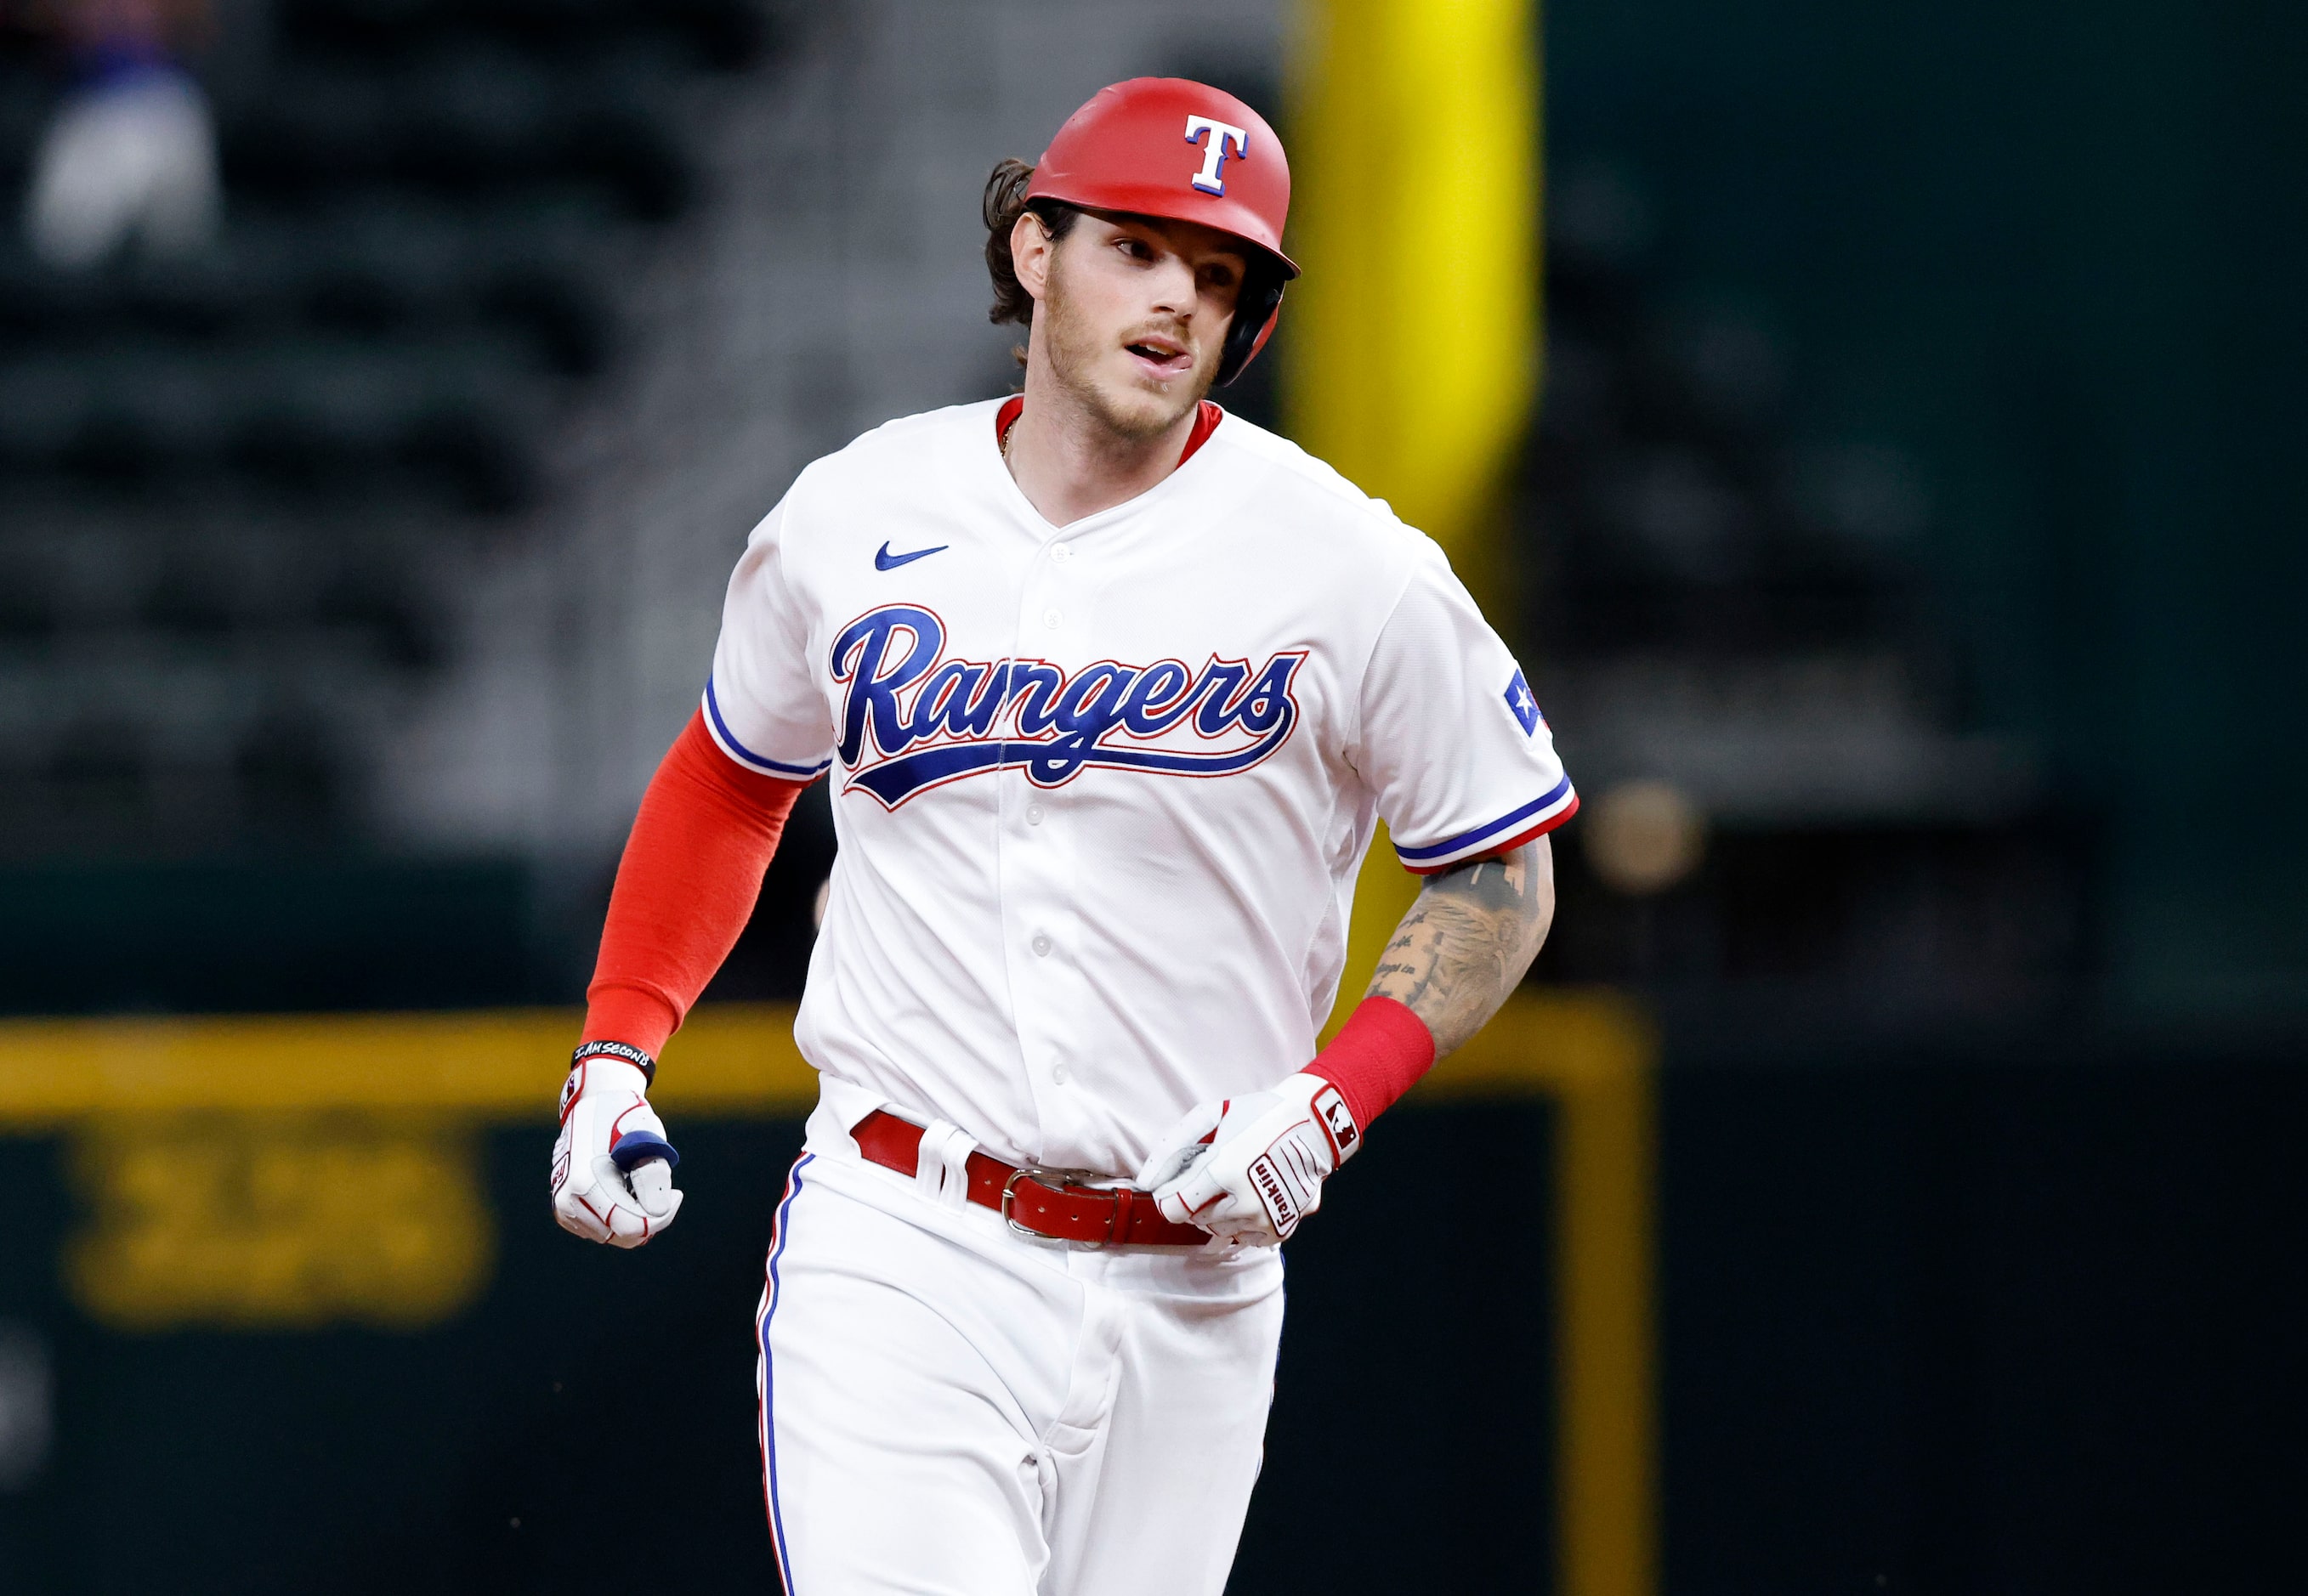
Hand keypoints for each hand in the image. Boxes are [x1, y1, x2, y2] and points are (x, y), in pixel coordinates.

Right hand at [551, 1057, 682, 1246]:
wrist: (594, 1104)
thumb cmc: (624, 1116)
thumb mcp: (646, 1136)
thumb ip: (653, 1175)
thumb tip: (656, 1211)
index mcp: (584, 1182)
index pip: (629, 1227)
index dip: (660, 1217)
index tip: (676, 1193)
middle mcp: (567, 1200)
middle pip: (623, 1236)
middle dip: (649, 1217)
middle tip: (664, 1188)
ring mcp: (563, 1208)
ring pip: (613, 1235)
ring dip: (634, 1215)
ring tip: (639, 1181)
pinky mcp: (565, 1212)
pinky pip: (603, 1230)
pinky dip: (619, 1215)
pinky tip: (624, 1189)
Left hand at [1136, 1072, 1360, 1246]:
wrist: (1313, 1123)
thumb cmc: (1256, 1115)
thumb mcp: (1209, 1116)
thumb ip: (1172, 1148)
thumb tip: (1145, 1182)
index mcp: (1224, 1172)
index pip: (1174, 1208)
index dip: (1168, 1198)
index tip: (1174, 1188)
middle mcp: (1245, 1202)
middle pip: (1197, 1220)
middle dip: (1197, 1200)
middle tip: (1213, 1177)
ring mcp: (1266, 1218)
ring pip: (1221, 1230)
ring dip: (1219, 1212)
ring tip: (1235, 1184)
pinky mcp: (1281, 1228)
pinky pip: (1246, 1239)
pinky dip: (1243, 1224)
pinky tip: (1251, 1198)